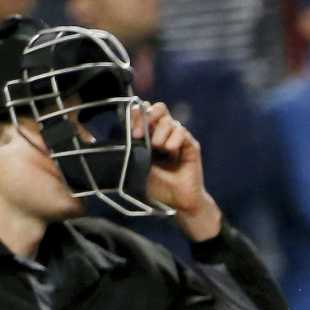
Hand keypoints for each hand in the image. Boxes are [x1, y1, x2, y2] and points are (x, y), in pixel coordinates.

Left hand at [142, 101, 219, 236]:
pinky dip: (174, 139)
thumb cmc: (157, 186)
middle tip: (140, 134)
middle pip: (158, 108)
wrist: (178, 201)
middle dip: (147, 116)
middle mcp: (164, 134)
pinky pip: (182, 132)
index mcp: (149, 135)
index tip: (132, 131)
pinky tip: (170, 150)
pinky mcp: (191, 146)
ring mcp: (178, 139)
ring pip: (169, 120)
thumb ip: (131, 147)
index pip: (142, 112)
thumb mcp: (136, 164)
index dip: (136, 115)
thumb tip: (117, 132)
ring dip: (160, 132)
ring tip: (159, 148)